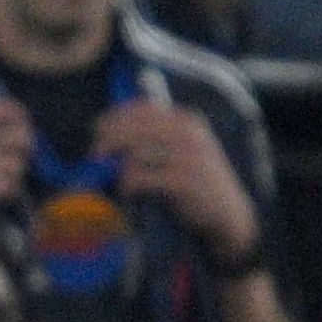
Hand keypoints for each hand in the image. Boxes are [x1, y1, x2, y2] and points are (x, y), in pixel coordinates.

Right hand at [0, 101, 34, 234]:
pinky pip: (11, 187)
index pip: (9, 109)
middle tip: (17, 154)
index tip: (20, 125)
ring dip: (13, 171)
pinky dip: (4, 190)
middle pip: (23, 137)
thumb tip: (1, 127)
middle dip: (23, 146)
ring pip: (19, 165)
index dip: (20, 117)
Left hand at [95, 96, 253, 256]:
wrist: (227, 212)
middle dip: (107, 141)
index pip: (142, 108)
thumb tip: (107, 128)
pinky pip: (137, 177)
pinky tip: (129, 193)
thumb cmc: (196, 180)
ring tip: (121, 181)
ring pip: (132, 154)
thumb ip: (154, 135)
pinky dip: (127, 186)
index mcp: (187, 121)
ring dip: (118, 169)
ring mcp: (186, 157)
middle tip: (95, 155)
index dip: (114, 116)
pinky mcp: (180, 181)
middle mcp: (188, 134)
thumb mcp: (183, 149)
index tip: (96, 128)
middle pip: (132, 129)